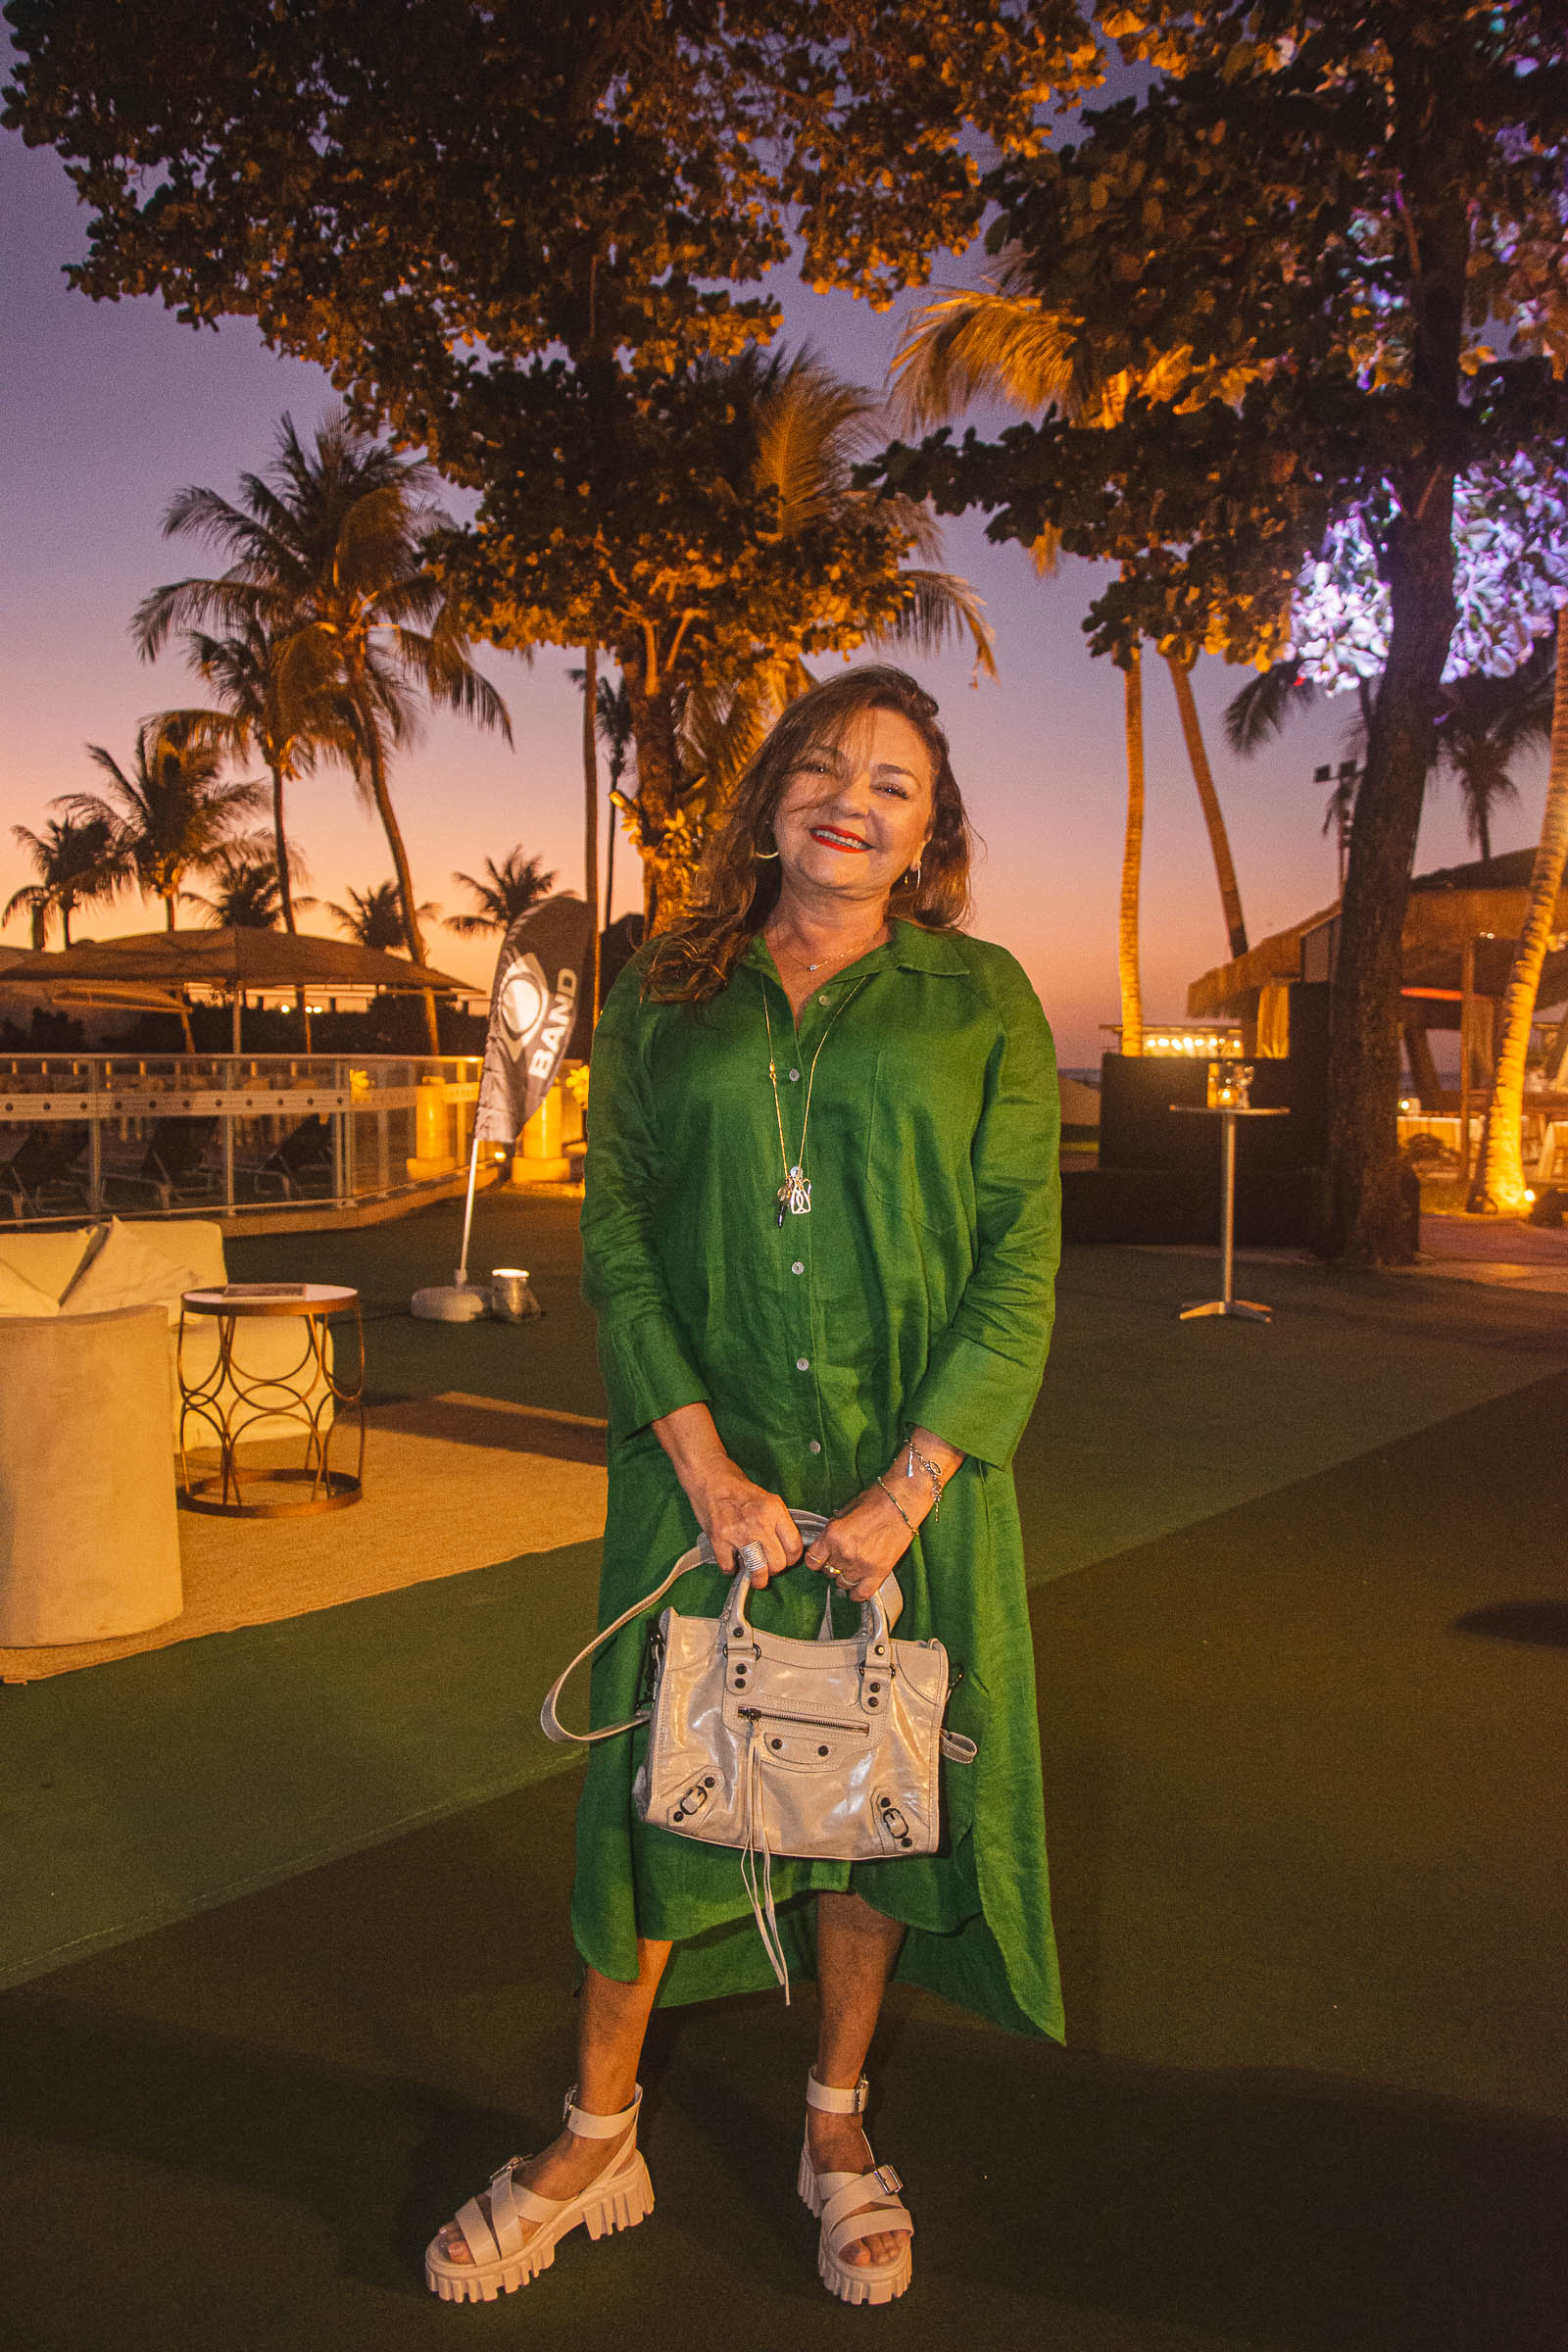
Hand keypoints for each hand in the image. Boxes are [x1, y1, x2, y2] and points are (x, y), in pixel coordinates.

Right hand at [651, 1403, 802, 1584]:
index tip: (787, 1560)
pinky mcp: (718, 1539)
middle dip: (775, 1570)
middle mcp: (759, 1523)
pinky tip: (732, 1561)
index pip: (794, 1546)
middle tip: (770, 1567)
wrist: (709, 1477)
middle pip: (778, 1563)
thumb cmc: (738, 1487)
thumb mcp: (768, 1498)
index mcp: (774, 1510)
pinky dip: (731, 1569)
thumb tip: (786, 1547)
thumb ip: (778, 1522)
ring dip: (758, 1578)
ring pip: (758, 1570)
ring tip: (757, 1578)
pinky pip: (729, 1567)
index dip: (792, 1559)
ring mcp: (737, 1533)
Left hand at [802, 1484, 914, 1603]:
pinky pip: (862, 1594)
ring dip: (845, 1576)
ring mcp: (862, 1565)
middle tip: (843, 1556)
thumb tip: (826, 1544)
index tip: (821, 1558)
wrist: (903, 1502)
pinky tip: (858, 1586)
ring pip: (843, 1583)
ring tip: (853, 1566)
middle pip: (828, 1572)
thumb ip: (833, 1532)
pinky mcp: (879, 1572)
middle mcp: (844, 1553)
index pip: (812, 1561)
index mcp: (833, 1535)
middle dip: (833, 1564)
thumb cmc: (876, 1501)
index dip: (816, 1560)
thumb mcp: (844, 1511)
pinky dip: (858, 1593)